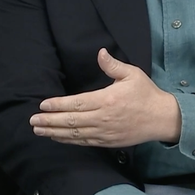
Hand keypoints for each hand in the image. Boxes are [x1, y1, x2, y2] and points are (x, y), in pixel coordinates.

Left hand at [29, 49, 180, 146]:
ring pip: (75, 134)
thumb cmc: (146, 94)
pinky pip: (84, 142)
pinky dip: (68, 140)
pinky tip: (57, 137)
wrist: (161, 118)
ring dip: (54, 132)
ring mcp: (105, 132)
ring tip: (39, 130)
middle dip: (50, 120)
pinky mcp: (107, 142)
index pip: (77, 103)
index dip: (58, 105)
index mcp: (107, 100)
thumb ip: (113, 65)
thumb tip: (100, 52)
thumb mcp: (132, 74)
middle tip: (33, 120)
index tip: (43, 104)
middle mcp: (103, 118)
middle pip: (71, 121)